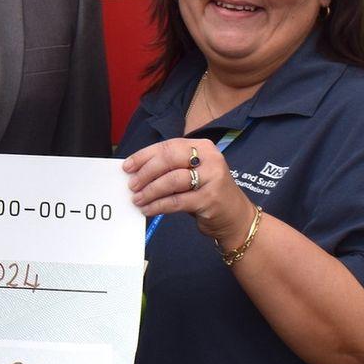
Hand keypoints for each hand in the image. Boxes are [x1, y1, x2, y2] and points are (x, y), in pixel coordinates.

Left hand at [122, 136, 252, 245]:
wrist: (236, 217)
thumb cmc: (207, 193)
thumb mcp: (191, 174)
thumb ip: (169, 168)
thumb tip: (135, 171)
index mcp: (202, 147)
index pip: (168, 146)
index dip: (144, 156)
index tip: (127, 167)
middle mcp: (210, 159)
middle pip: (169, 159)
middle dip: (146, 172)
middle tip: (131, 185)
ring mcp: (212, 178)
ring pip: (172, 180)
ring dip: (150, 191)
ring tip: (137, 199)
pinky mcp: (210, 199)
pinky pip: (177, 201)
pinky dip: (158, 205)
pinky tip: (148, 210)